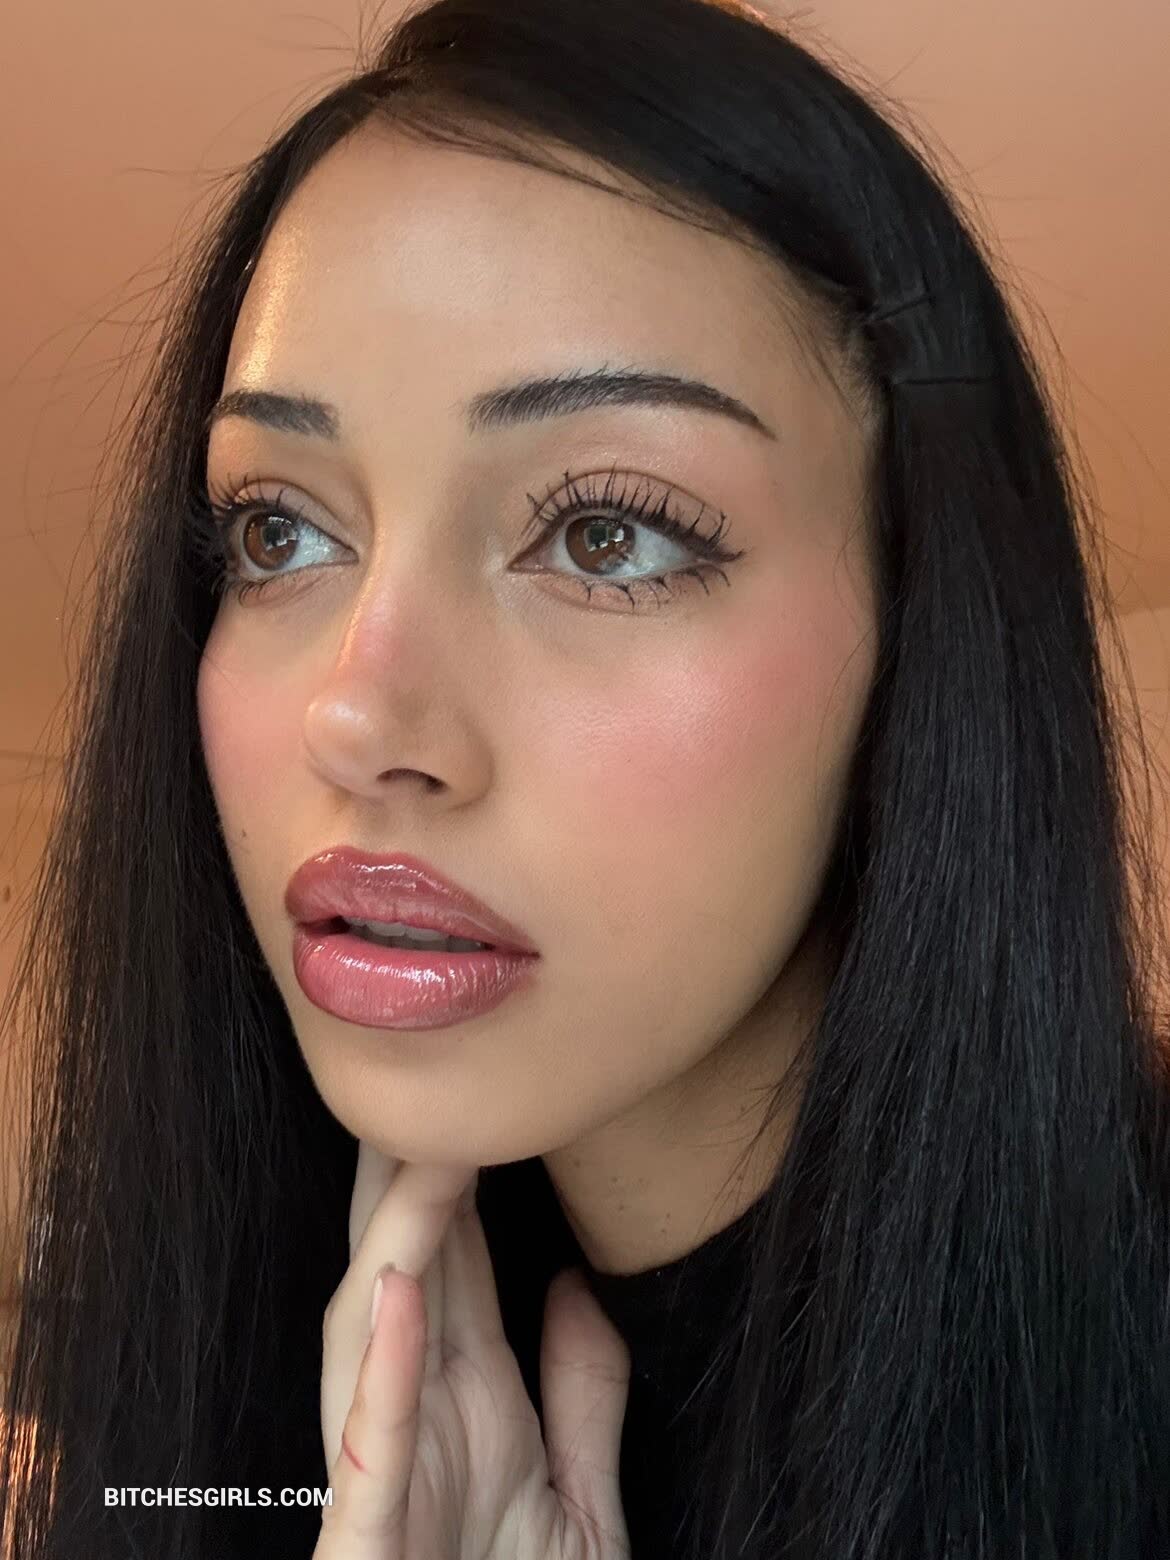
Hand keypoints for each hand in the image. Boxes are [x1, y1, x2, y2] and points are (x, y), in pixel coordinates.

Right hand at [313, 1140, 632, 1557]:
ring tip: (420, 1151)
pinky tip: (394, 1293)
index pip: (454, 1269)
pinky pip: (373, 1446)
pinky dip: (381, 1369)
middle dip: (402, 1177)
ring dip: (395, 1238)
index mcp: (469, 1409)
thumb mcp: (582, 1503)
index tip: (471, 1099)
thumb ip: (583, 1398)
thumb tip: (574, 1283)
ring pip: (367, 1333)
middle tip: (419, 1078)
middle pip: (400, 1273)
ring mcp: (385, 1478)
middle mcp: (419, 1424)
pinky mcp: (367, 1543)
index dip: (456, 1181)